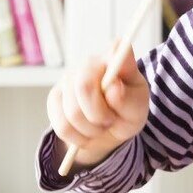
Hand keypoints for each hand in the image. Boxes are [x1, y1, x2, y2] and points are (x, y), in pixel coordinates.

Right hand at [47, 40, 148, 168]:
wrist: (109, 128)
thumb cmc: (126, 111)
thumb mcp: (137, 108)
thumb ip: (128, 98)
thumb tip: (114, 87)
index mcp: (114, 59)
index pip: (112, 55)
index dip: (113, 68)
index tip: (117, 86)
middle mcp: (88, 63)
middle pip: (84, 87)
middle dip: (99, 114)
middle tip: (110, 121)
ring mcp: (68, 79)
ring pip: (72, 113)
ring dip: (91, 130)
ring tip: (100, 127)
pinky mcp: (54, 98)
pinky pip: (62, 126)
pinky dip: (77, 137)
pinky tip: (86, 132)